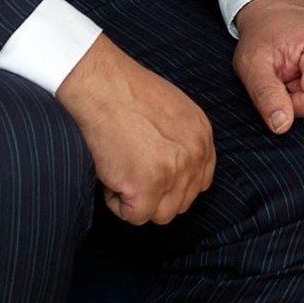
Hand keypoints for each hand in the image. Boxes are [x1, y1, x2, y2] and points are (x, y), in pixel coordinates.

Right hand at [54, 34, 216, 225]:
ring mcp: (174, 173)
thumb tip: (173, 166)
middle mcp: (195, 155)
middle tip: (130, 167)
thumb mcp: (173, 109)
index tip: (151, 175)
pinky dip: (116, 201)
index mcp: (202, 136)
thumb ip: (181, 139)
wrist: (101, 86)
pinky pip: (134, 216)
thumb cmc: (125, 92)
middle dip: (154, 193)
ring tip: (120, 169)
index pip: (199, 182)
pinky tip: (110, 173)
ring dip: (137, 200)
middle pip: (181, 202)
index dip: (172, 184)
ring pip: (160, 214)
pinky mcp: (148, 187)